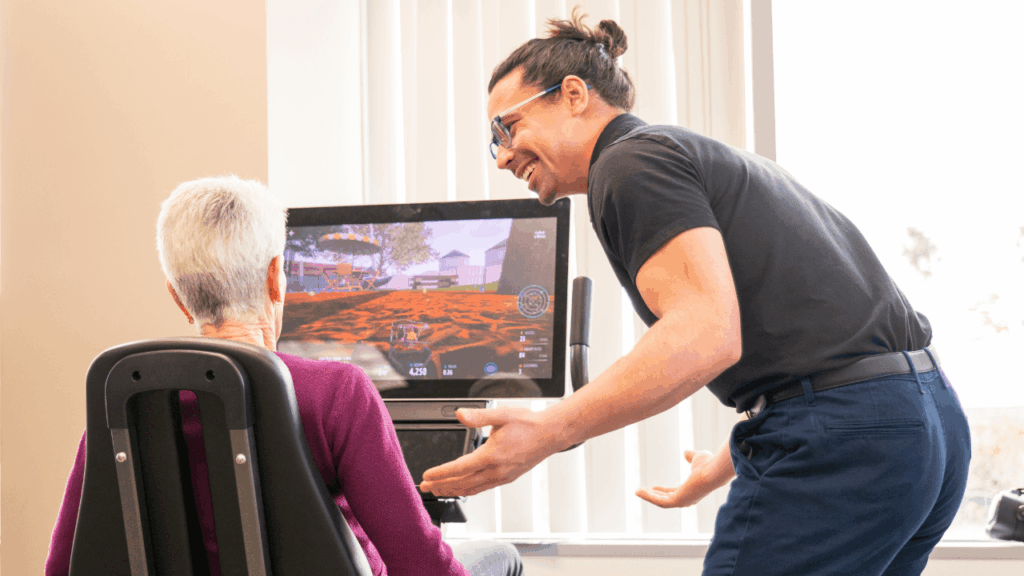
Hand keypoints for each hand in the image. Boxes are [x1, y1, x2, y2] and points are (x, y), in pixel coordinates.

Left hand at [419, 406, 562, 496]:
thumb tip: (460, 414)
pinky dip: (468, 490)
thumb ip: (478, 415)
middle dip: (441, 486)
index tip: (427, 475)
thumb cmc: (529, 424)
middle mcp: (497, 470)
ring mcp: (503, 476)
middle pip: (462, 483)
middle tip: (425, 486)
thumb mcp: (502, 414)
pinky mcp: (507, 478)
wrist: (551, 434)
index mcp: (492, 455)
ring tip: (439, 490)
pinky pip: (483, 488)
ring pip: (472, 489)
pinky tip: (462, 488)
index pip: (459, 468)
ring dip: (453, 490)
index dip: (440, 473)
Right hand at [636, 449, 717, 507]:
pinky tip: (639, 491)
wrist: (713, 469)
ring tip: (637, 492)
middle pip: (667, 500)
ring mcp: (683, 501)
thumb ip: (691, 457)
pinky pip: (660, 501)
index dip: (664, 490)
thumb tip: (686, 452)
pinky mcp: (677, 501)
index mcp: (692, 490)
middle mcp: (688, 499)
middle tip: (641, 491)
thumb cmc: (709, 464)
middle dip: (654, 496)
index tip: (655, 487)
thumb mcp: (697, 458)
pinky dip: (648, 497)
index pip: (675, 492)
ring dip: (648, 497)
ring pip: (661, 502)